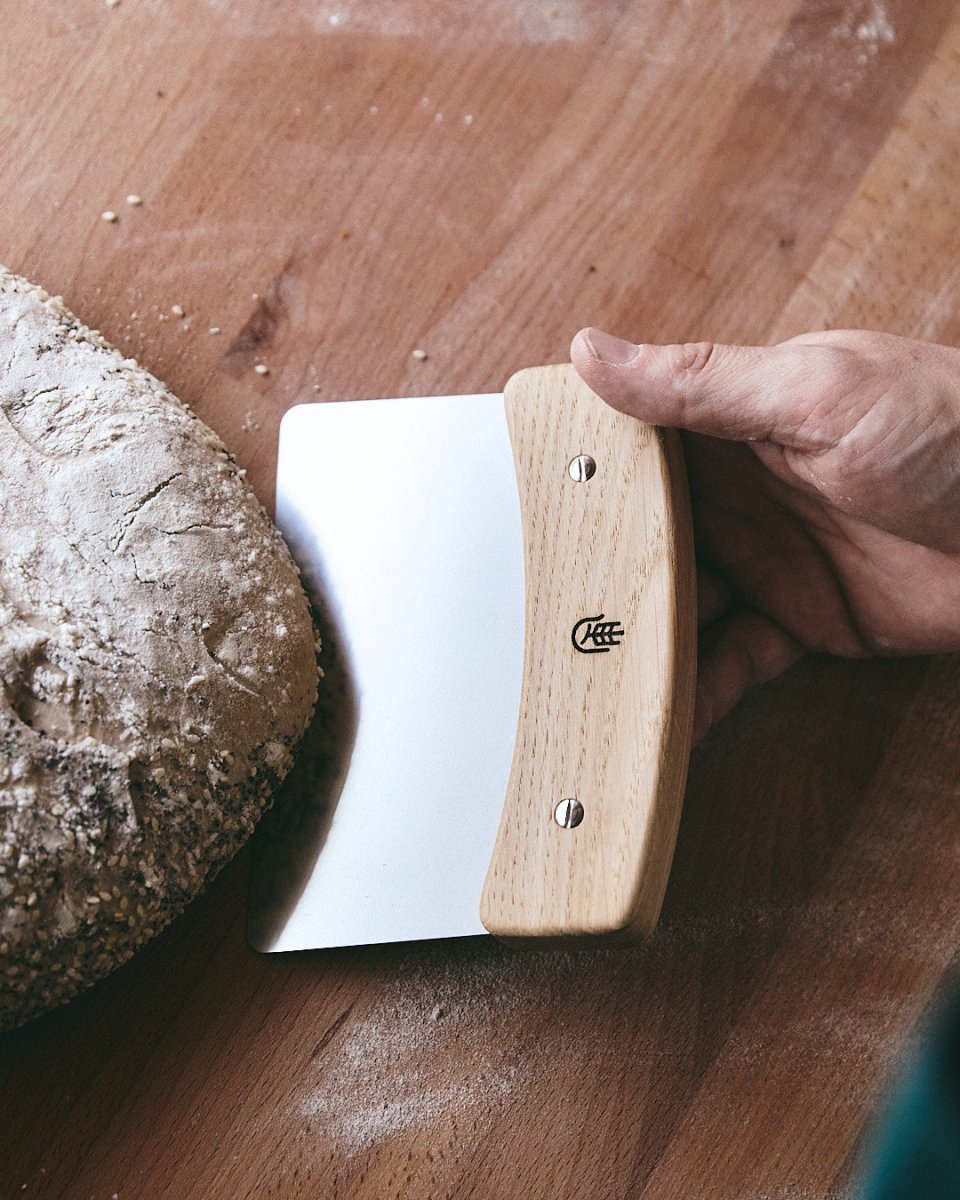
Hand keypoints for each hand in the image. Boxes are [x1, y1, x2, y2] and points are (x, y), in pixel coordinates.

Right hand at [571, 328, 959, 741]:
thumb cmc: (950, 430)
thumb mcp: (815, 391)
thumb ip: (701, 384)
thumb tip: (591, 352)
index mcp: (730, 423)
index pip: (626, 449)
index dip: (572, 483)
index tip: (510, 518)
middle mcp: (737, 493)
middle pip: (641, 540)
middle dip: (592, 577)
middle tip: (532, 621)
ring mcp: (766, 560)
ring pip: (675, 607)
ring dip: (634, 641)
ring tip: (578, 680)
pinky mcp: (801, 622)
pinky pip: (731, 660)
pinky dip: (694, 691)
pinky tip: (657, 718)